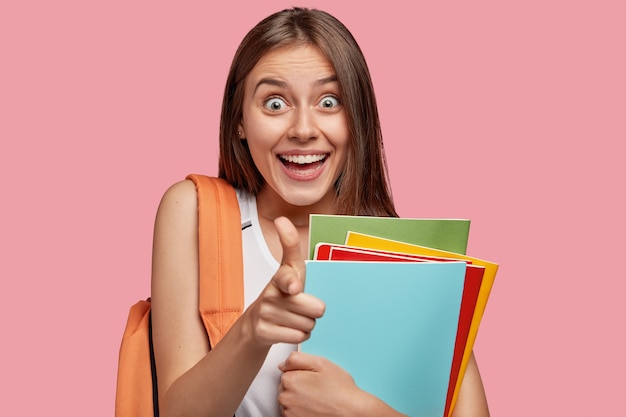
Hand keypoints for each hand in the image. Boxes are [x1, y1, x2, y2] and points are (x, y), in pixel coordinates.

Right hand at [246, 217, 324, 345]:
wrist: (256, 323)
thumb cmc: (281, 293)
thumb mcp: (291, 269)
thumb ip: (290, 246)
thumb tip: (281, 220)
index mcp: (282, 276)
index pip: (287, 274)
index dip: (291, 282)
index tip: (293, 287)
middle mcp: (271, 293)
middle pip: (315, 309)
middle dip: (314, 312)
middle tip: (303, 308)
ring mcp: (265, 313)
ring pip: (308, 325)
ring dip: (306, 324)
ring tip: (294, 318)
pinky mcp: (263, 331)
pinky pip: (298, 337)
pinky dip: (299, 335)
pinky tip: (289, 328)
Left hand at [278, 352, 363, 416]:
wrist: (350, 412)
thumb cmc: (339, 389)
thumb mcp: (321, 363)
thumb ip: (296, 358)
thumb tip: (283, 364)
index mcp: (290, 380)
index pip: (286, 371)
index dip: (301, 372)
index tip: (313, 377)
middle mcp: (285, 398)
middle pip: (286, 386)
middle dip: (298, 385)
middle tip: (317, 387)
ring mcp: (289, 412)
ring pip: (288, 399)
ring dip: (298, 398)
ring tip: (317, 399)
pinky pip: (291, 412)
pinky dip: (299, 409)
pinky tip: (313, 408)